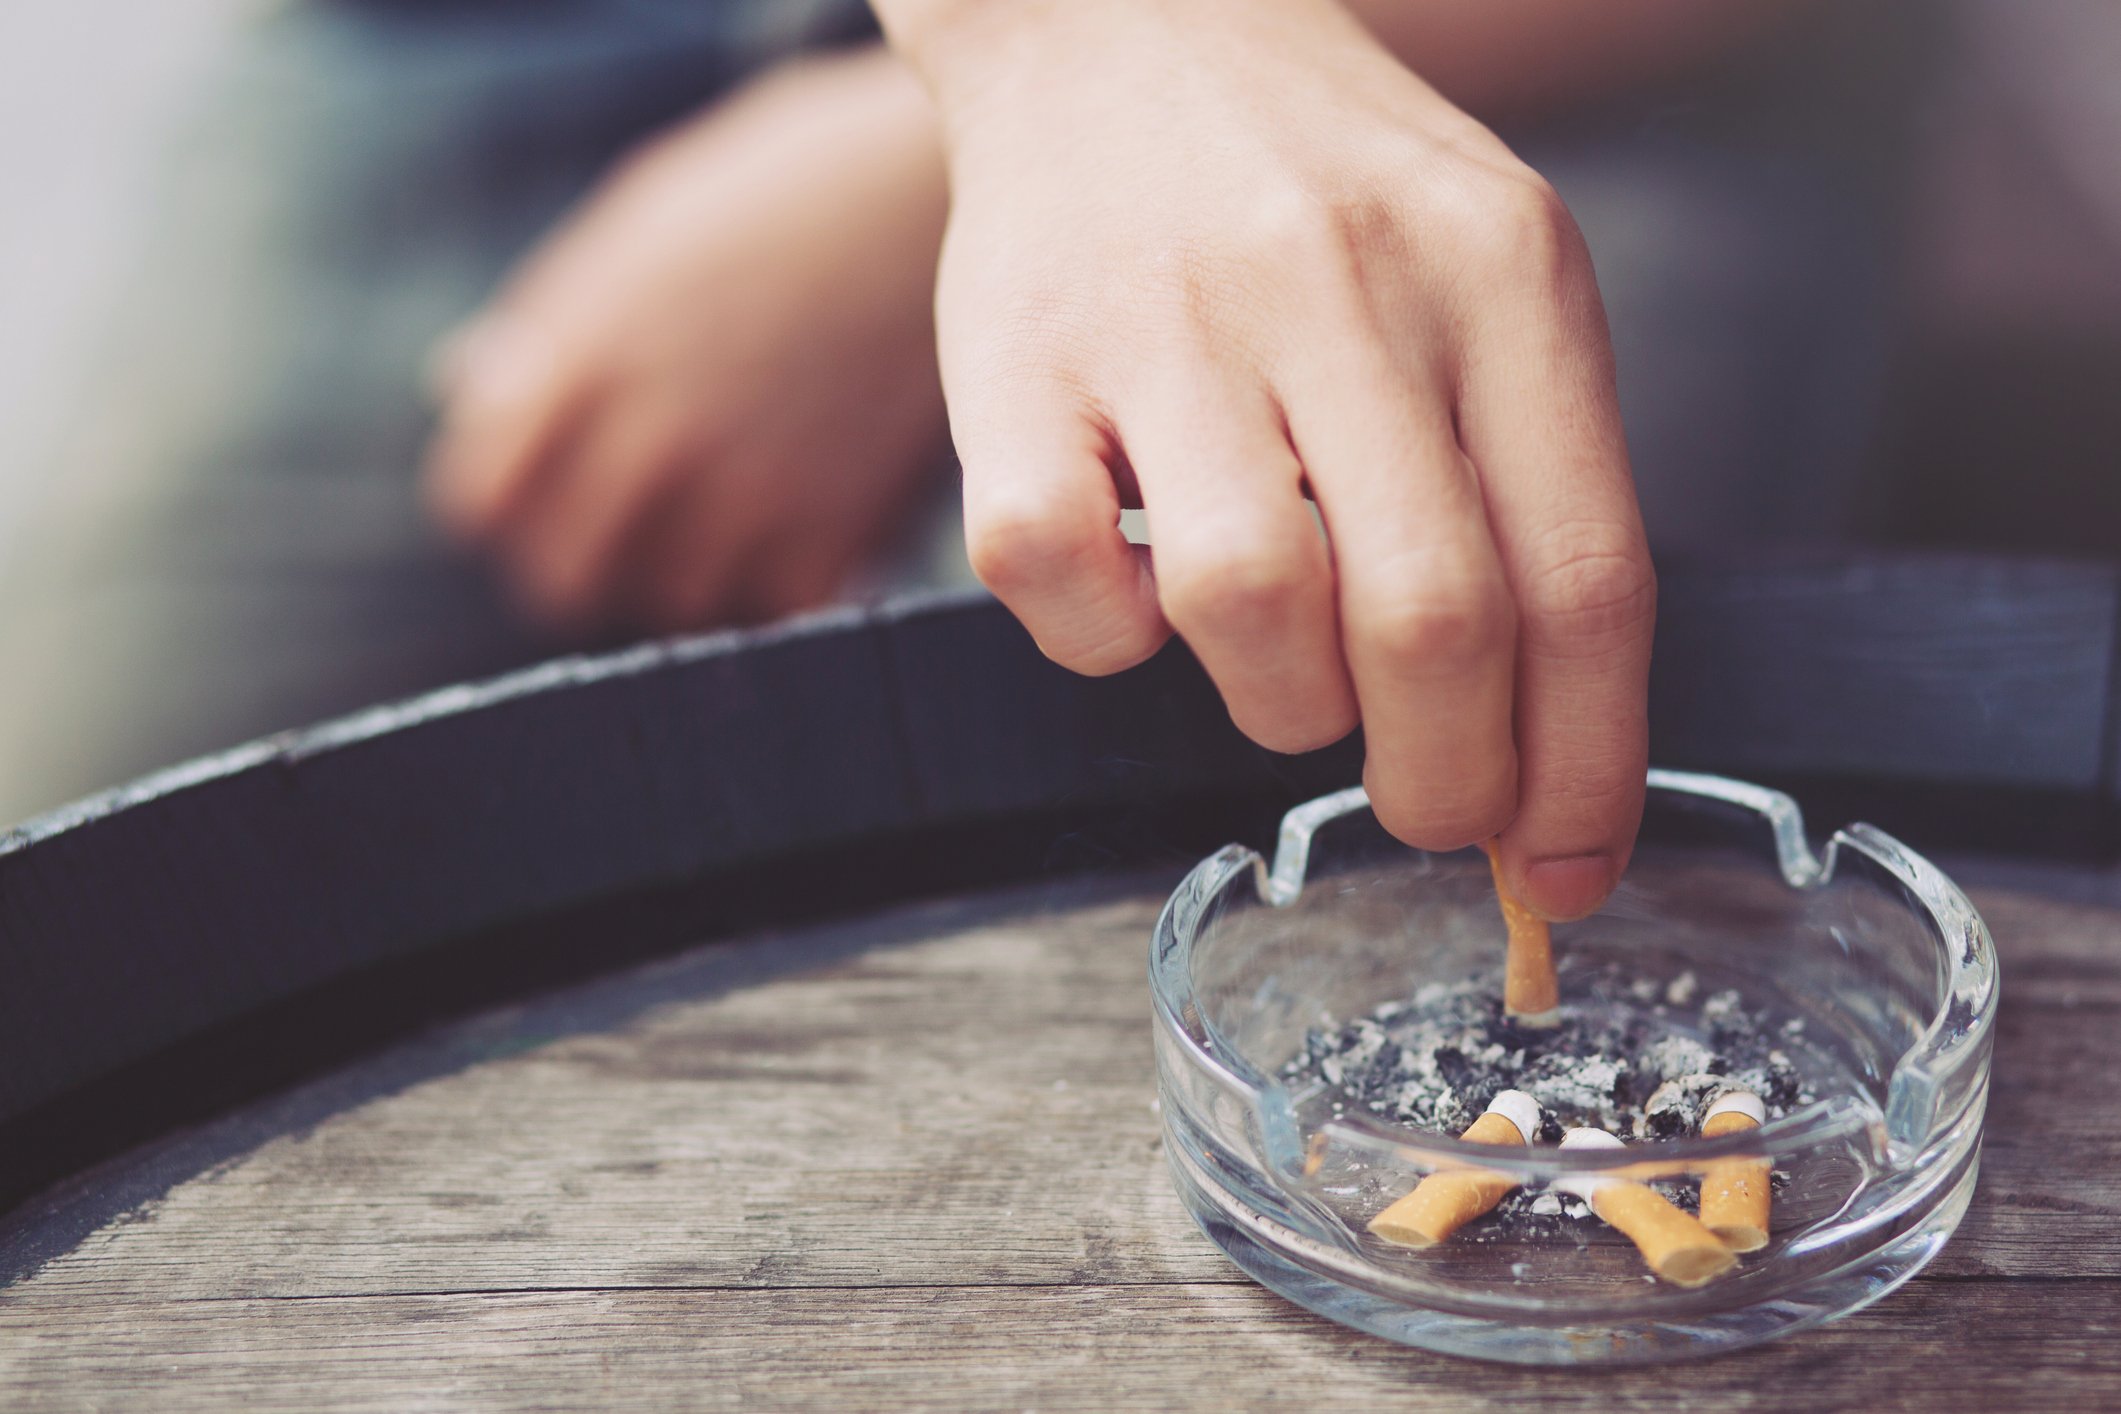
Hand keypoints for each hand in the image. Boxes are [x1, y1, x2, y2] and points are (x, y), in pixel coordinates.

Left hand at [425, 48, 949, 631]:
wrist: (937, 194)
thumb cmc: (784, 189)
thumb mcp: (644, 224)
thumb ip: (554, 319)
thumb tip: (464, 385)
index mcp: (584, 355)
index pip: (483, 500)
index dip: (502, 503)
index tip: (536, 492)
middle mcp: (654, 435)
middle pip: (564, 576)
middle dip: (582, 558)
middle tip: (621, 532)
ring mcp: (749, 491)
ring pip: (673, 601)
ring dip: (687, 573)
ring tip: (722, 522)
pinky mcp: (840, 527)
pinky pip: (777, 607)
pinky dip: (783, 581)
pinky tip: (801, 527)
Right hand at [882, 0, 1655, 918]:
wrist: (1126, 22)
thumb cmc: (1324, 191)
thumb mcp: (1489, 277)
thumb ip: (1532, 485)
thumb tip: (1545, 752)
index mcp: (1500, 272)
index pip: (1584, 576)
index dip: (1588, 766)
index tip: (1569, 866)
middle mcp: (1341, 283)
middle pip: (1431, 624)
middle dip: (1444, 782)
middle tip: (1430, 809)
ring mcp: (1165, 315)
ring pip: (1247, 611)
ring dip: (1277, 707)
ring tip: (1281, 665)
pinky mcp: (1010, 357)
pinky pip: (1057, 577)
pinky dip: (1100, 639)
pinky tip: (1132, 591)